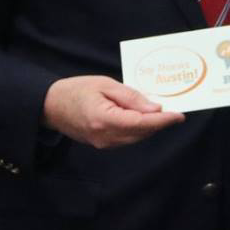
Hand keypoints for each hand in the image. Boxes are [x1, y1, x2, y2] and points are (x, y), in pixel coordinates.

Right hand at [42, 76, 183, 147]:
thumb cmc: (76, 90)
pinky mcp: (102, 144)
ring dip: (151, 127)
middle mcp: (105, 137)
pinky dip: (139, 130)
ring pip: (136, 138)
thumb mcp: (104, 85)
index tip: (179, 115)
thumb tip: (154, 109)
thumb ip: (130, 97)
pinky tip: (144, 118)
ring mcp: (103, 144)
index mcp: (104, 119)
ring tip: (163, 113)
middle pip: (142, 133)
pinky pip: (127, 139)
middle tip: (174, 110)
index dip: (163, 120)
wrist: (50, 106)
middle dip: (160, 123)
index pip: (141, 123)